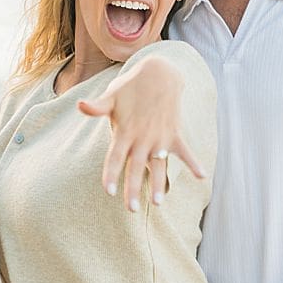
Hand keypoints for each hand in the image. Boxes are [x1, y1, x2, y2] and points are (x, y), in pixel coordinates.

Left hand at [78, 56, 203, 210]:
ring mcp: (159, 136)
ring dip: (159, 184)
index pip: (114, 158)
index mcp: (124, 131)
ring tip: (158, 203)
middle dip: (133, 188)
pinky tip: (202, 177)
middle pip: (135, 168)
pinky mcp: (173, 133)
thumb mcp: (111, 96)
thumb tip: (80, 105)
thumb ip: (97, 107)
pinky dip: (193, 163)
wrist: (159, 72)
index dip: (111, 175)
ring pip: (158, 165)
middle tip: (131, 209)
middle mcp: (142, 137)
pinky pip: (184, 151)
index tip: (109, 192)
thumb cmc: (131, 87)